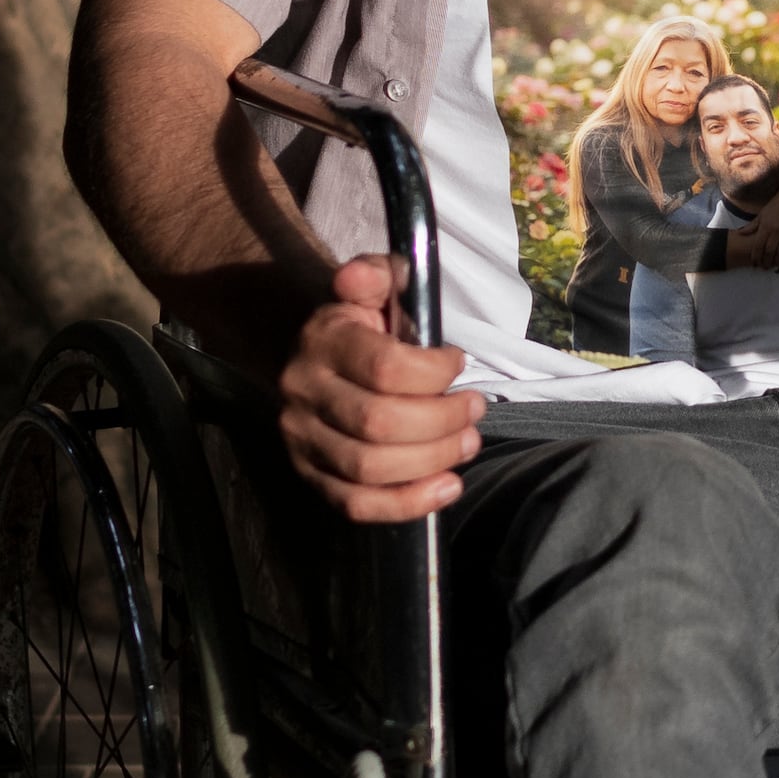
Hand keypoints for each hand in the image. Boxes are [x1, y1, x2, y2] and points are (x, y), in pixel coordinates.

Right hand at [277, 253, 483, 520]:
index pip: (383, 367)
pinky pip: (357, 504)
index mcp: (323, 342)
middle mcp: (303, 393)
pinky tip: (447, 487)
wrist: (321, 360)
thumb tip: (359, 277)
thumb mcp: (375, 287)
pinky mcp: (312, 476)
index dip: (434, 372)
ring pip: (369, 468)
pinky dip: (408, 503)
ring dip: (432, 460)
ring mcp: (303, 441)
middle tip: (475, 410)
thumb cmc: (364, 325)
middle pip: (378, 423)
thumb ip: (377, 274)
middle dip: (441, 421)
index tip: (458, 362)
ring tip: (468, 443)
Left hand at [733, 191, 778, 270]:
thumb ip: (751, 226)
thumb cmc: (773, 207)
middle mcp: (775, 231)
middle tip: (764, 267)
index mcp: (765, 227)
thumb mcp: (760, 216)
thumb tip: (740, 234)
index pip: (758, 246)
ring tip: (774, 267)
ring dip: (777, 262)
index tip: (754, 264)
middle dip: (766, 262)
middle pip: (769, 251)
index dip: (756, 257)